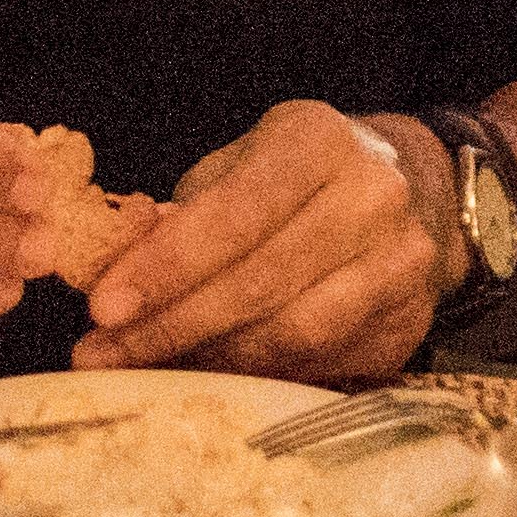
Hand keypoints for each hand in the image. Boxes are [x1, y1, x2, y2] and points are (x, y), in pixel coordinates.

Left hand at [77, 99, 439, 382]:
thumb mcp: (237, 168)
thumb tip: (112, 273)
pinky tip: (209, 375)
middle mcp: (372, 196)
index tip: (103, 307)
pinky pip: (319, 363)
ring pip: (293, 332)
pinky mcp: (408, 323)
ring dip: (210, 359)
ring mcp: (401, 263)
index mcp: (318, 141)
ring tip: (149, 368)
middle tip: (104, 355)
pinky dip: (255, 375)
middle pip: (260, 281)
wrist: (412, 192)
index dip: (165, 265)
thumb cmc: (295, 181)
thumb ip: (180, 215)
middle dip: (171, 325)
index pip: (234, 212)